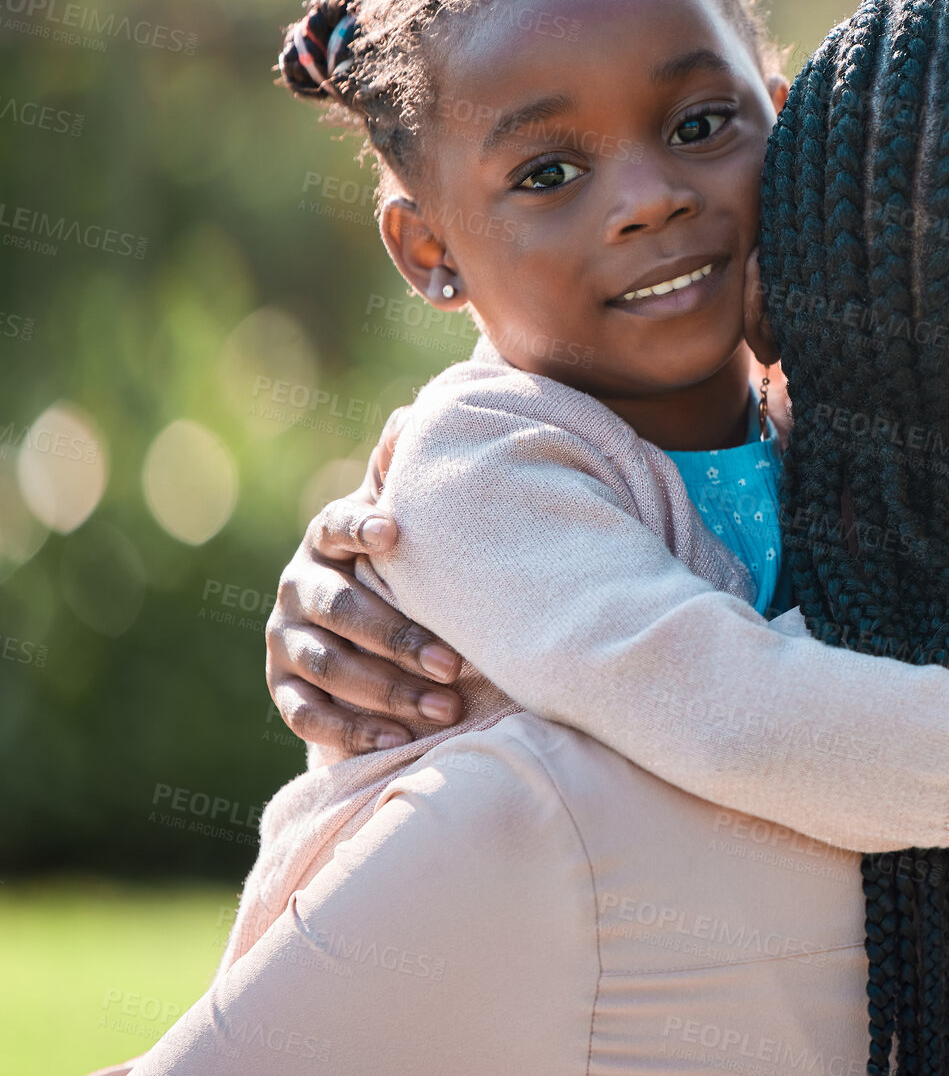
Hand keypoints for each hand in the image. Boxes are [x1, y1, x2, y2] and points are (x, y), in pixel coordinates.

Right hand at [265, 406, 463, 757]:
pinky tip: (398, 742)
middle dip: (398, 639)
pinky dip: (350, 730)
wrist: (365, 622)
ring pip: (328, 667)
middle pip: (339, 611)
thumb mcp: (409, 519)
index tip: (395, 531)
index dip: (360, 527)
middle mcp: (299, 585)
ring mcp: (286, 639)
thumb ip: (405, 475)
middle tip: (456, 665)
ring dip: (386, 692)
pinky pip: (306, 716)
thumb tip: (412, 416)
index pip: (335, 525)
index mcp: (327, 538)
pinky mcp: (283, 688)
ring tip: (444, 708)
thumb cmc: (404, 562)